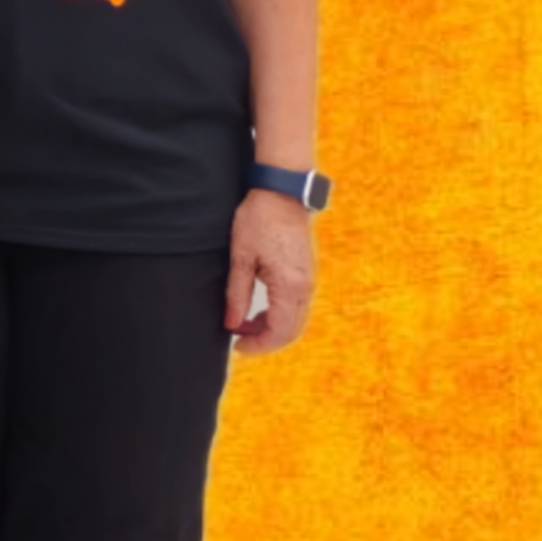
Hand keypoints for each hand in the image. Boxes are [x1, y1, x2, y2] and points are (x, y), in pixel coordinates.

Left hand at [228, 189, 316, 353]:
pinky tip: (258, 310)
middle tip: (238, 339)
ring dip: (271, 328)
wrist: (282, 193)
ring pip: (296, 319)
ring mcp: (309, 279)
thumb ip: (237, 294)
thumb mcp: (240, 258)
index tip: (237, 346)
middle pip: (291, 330)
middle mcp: (305, 286)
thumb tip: (232, 324)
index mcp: (289, 285)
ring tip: (243, 324)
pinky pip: (297, 305)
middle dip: (265, 340)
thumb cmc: (258, 220)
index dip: (258, 344)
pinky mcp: (307, 273)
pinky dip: (279, 315)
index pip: (279, 330)